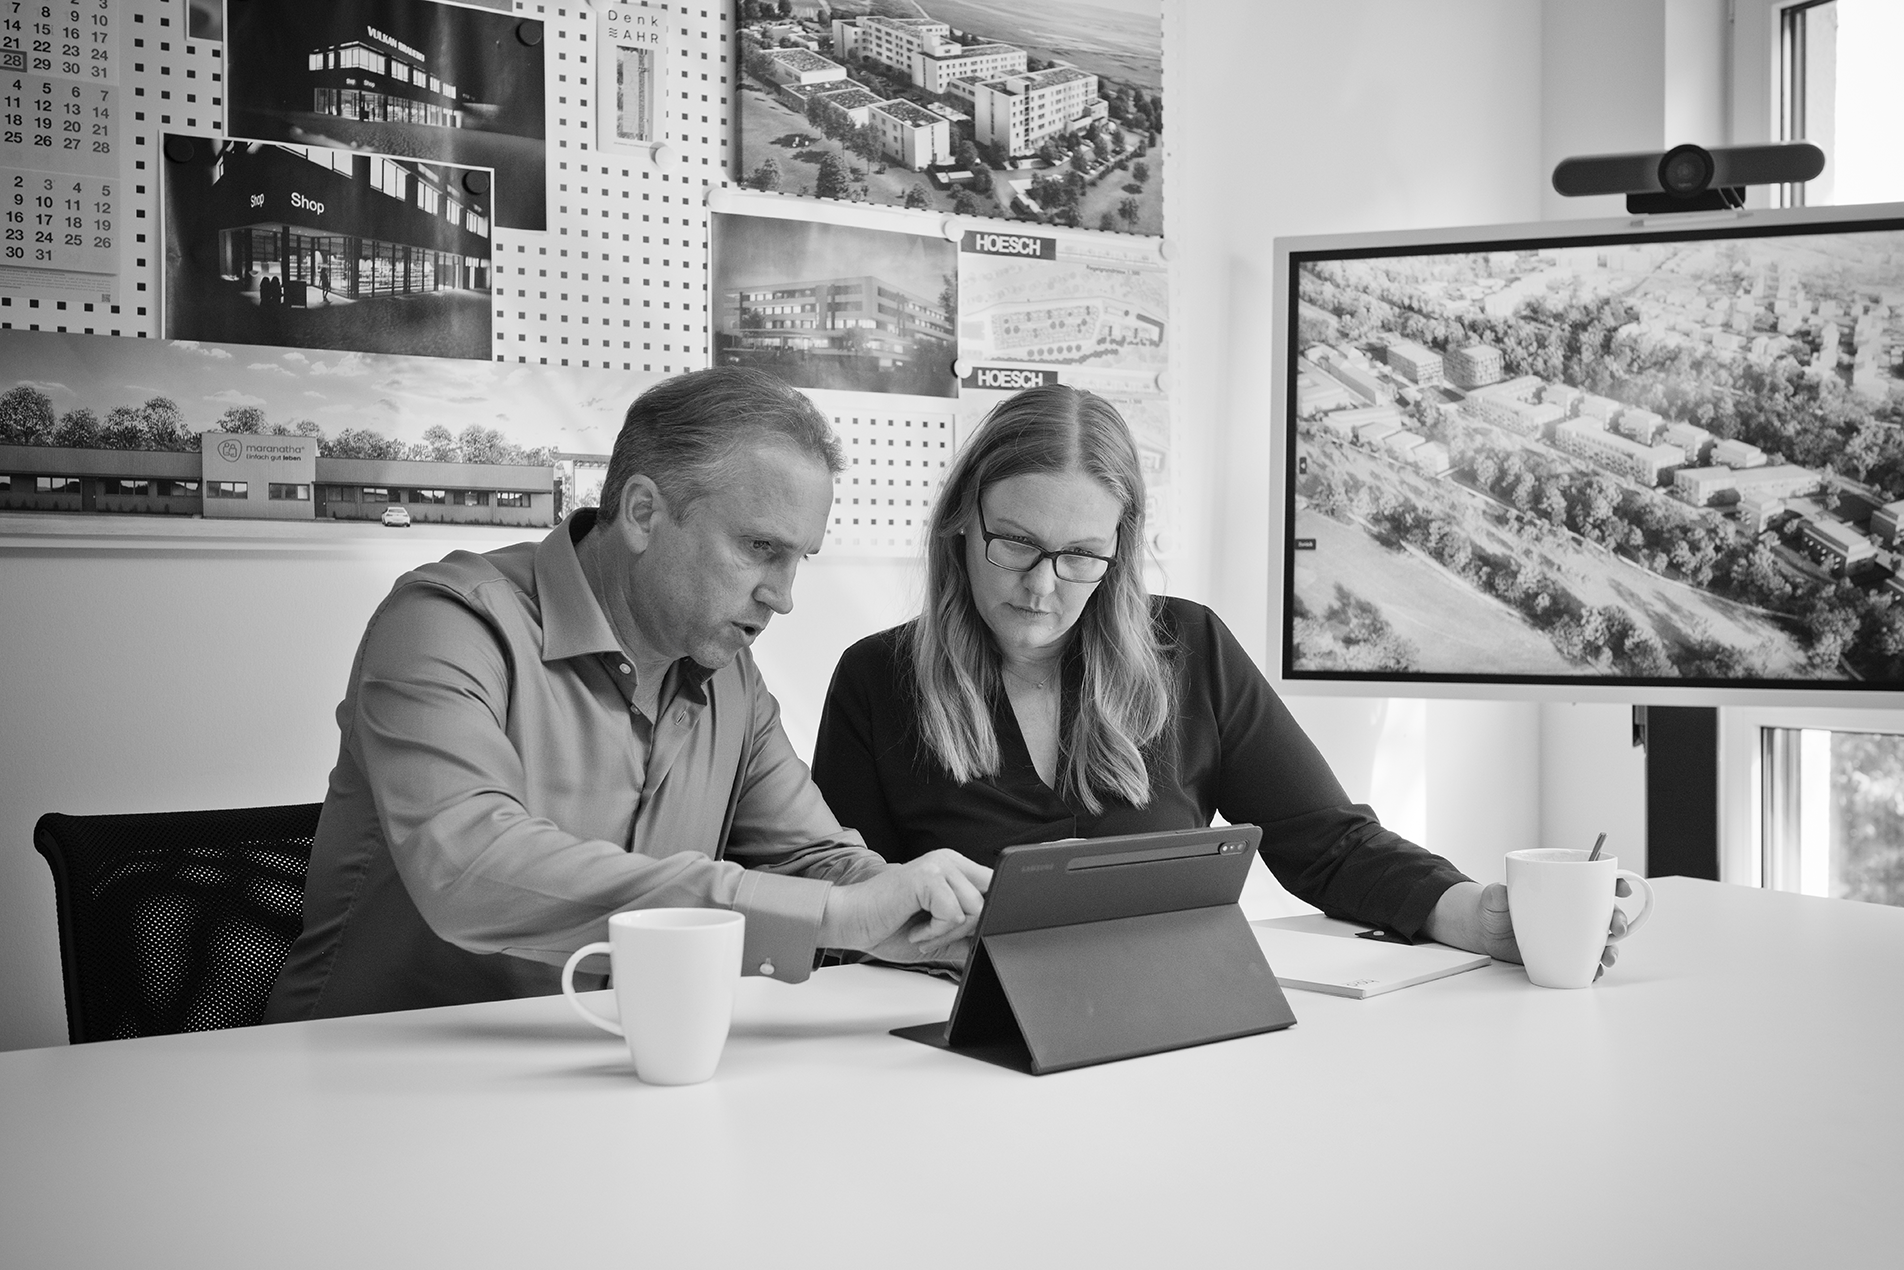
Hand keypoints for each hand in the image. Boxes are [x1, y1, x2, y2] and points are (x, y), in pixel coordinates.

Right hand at [819, 850, 990, 960]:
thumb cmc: (885, 925)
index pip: (994, 888)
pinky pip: (954, 915)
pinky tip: (915, 930)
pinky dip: (935, 932)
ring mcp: (938, 865)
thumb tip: (990, 942)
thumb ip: (965, 935)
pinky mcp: (926, 877)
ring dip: (947, 933)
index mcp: (954, 868)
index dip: (985, 916)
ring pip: (974, 910)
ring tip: (922, 932)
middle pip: (989, 900)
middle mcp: (948, 861)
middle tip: (935, 935)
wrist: (850, 921)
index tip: (963, 935)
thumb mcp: (937, 935)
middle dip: (966, 928)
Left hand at [1429, 880, 1632, 979]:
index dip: (1614, 883)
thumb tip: (1503, 891)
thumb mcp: (1494, 897)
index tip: (1620, 888)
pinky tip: (1594, 971)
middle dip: (1618, 919)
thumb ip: (1497, 893)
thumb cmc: (1493, 907)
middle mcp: (1571, 912)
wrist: (1485, 932)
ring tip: (1608, 956)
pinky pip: (1585, 961)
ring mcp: (1569, 934)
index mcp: (1562, 889)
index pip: (1596, 882)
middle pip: (1605, 913)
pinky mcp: (1563, 954)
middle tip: (1617, 928)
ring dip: (1612, 948)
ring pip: (1601, 940)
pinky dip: (1594, 967)